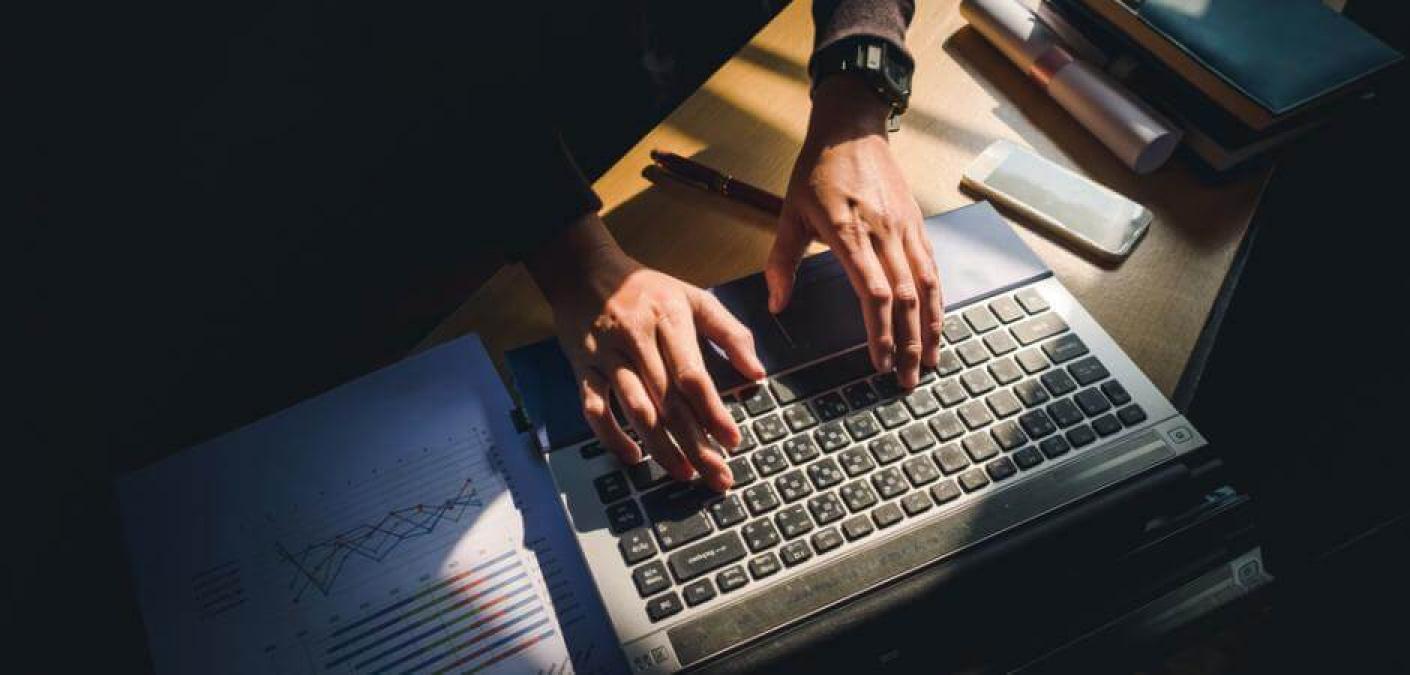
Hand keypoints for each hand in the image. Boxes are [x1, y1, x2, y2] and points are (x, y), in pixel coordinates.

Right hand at [527, 214, 765, 490]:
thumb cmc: (646, 288)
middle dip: (695, 443)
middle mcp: (637, 339)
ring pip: (634, 409)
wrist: (583, 271)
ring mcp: (606, 355)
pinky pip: (593, 409)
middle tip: (718, 476)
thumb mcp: (694, 297)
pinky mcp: (582, 368)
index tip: (733, 441)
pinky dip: (611, 437)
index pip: (692, 375)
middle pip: (668, 401)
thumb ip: (730, 332)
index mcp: (669, 319)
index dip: (713, 412)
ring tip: (684, 473)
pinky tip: (633, 457)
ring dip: (660, 447)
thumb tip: (757, 373)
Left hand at [767, 74, 942, 389]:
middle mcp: (884, 233)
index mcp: (849, 234)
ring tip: (932, 362)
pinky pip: (933, 268)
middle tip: (909, 380)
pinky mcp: (917, 223)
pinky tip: (937, 323)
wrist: (851, 129)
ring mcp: (905, 228)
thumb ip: (782, 261)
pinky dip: (938, 301)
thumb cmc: (817, 171)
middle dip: (911, 344)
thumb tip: (776, 305)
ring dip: (932, 328)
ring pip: (928, 286)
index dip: (882, 331)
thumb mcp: (789, 214)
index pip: (875, 293)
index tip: (881, 363)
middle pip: (907, 298)